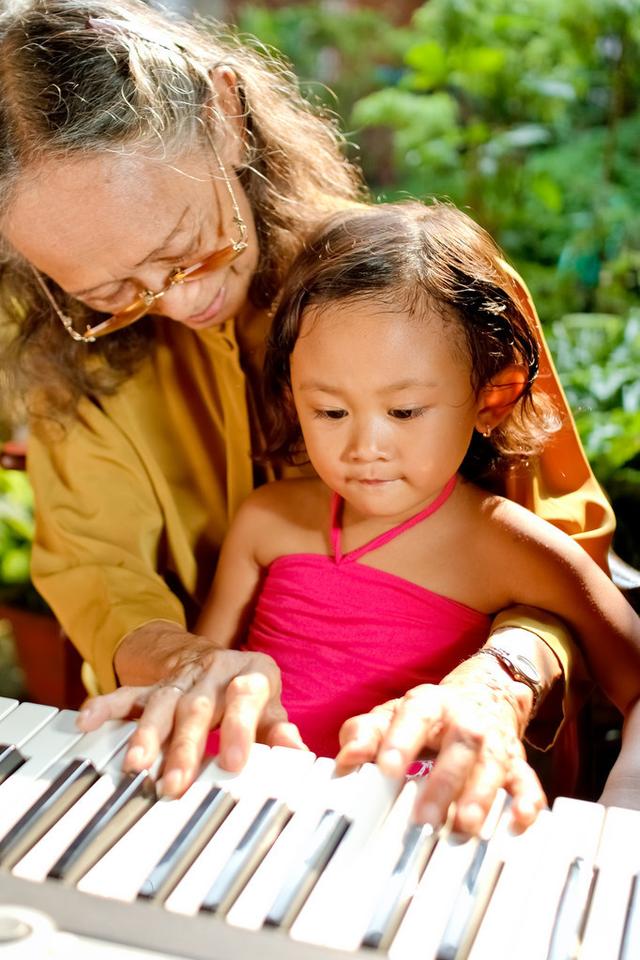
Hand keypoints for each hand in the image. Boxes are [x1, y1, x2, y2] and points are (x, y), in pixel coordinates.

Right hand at [77, 621, 305, 796]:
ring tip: (135, 766)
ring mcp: (180, 679)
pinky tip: (88, 722)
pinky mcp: (153, 686)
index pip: (246, 698)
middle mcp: (212, 673)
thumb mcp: (272, 705)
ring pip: (161, 704)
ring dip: (147, 735)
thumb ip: (279, 729)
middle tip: (175, 783)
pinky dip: (106, 707)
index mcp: (250, 675)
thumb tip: (298, 754)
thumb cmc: (250, 691)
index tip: (234, 763)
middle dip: (185, 746)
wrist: (220, 660)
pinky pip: (127, 695)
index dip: (240, 729)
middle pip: (197, 708)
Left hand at [336, 668, 545, 833]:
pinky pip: (528, 781)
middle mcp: (466, 721)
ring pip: (494, 765)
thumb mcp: (393, 715)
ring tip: (463, 827)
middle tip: (422, 818)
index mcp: (430, 704)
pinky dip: (526, 803)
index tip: (387, 769)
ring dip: (481, 796)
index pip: (416, 716)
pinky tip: (518, 824)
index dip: (402, 740)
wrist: (484, 692)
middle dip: (444, 782)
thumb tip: (344, 763)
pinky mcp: (517, 764)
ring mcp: (495, 742)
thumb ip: (365, 735)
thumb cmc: (427, 714)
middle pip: (461, 744)